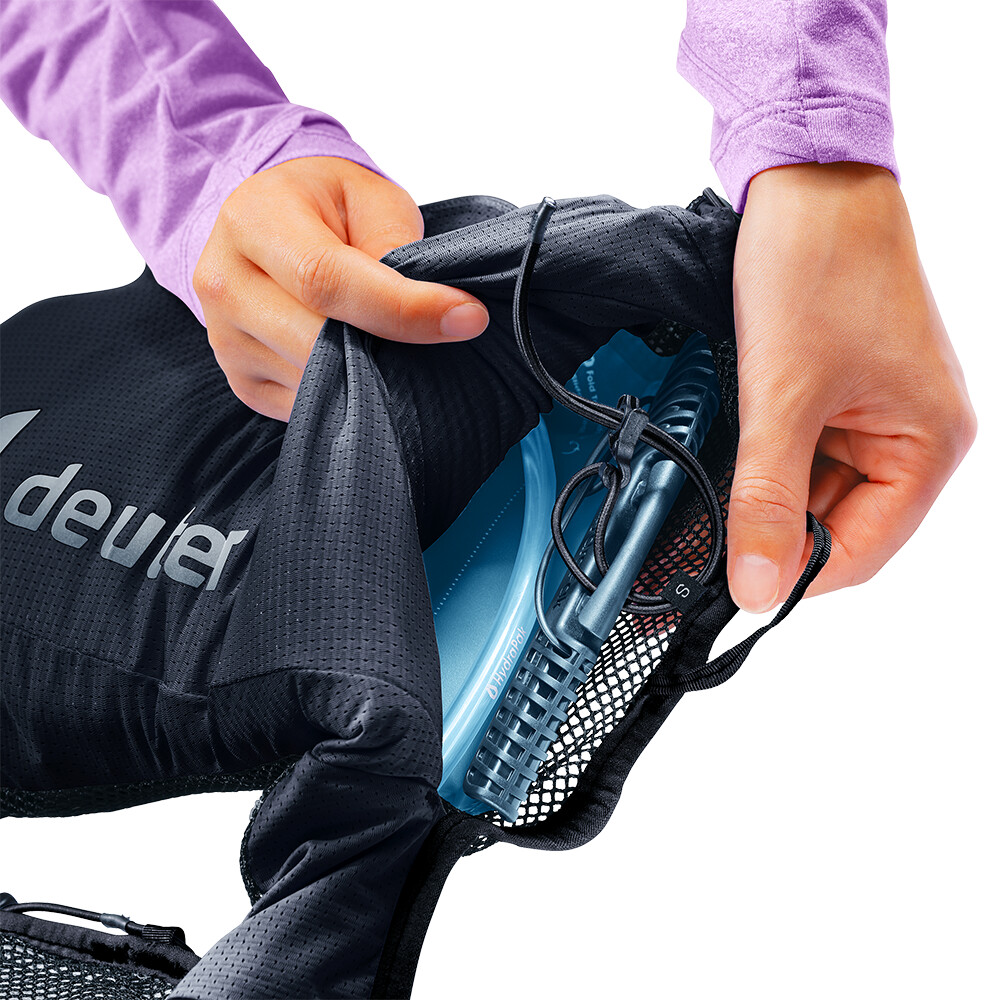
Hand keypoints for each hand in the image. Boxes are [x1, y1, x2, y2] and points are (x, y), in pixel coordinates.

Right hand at [193, 156, 489, 420]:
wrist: (268, 223)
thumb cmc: (326, 206)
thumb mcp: (369, 198)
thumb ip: (392, 242)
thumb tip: (426, 308)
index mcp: (251, 220)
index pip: (326, 280)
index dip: (402, 308)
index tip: (466, 318)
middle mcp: (223, 283)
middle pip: (316, 340)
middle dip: (393, 347)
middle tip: (449, 335)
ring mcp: (225, 340)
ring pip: (314, 380)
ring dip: (372, 373)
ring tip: (401, 343)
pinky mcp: (243, 382)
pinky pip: (305, 405)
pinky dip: (347, 392)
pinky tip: (363, 361)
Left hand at [727, 162, 975, 611]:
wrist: (806, 179)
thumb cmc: (819, 266)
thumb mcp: (784, 399)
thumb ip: (767, 498)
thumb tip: (756, 584)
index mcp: (928, 445)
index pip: (862, 552)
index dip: (796, 577)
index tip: (731, 586)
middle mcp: (913, 435)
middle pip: (838, 525)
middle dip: (771, 535)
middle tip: (703, 546)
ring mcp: (876, 412)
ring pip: (815, 491)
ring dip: (764, 497)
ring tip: (709, 496)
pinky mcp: (843, 390)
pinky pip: (805, 450)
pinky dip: (766, 461)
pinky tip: (728, 457)